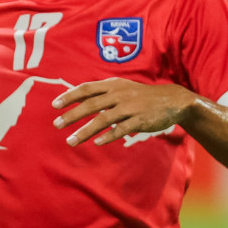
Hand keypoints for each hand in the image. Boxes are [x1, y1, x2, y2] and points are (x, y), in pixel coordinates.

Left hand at [52, 78, 194, 145]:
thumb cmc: (140, 96)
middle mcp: (119, 94)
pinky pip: (121, 129)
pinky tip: (96, 143)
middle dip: (72, 115)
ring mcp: (130, 107)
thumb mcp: (121, 88)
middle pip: (91, 104)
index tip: (54, 105)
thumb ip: (100, 93)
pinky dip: (108, 136)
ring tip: (70, 141)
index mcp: (113, 85)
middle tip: (56, 124)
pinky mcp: (140, 120)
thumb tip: (75, 98)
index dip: (70, 96)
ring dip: (85, 131)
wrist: (172, 100)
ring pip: (103, 119)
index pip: (86, 88)